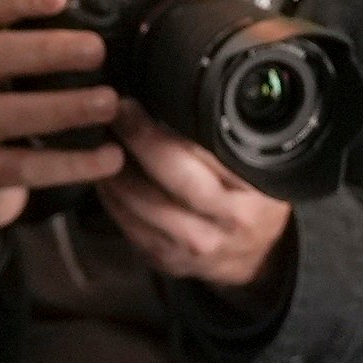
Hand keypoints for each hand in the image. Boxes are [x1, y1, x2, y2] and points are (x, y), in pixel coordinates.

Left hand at [98, 101, 293, 298]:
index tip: (132, 106)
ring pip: (143, 206)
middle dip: (138, 143)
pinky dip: (113, 201)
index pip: (206, 156)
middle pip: (174, 179)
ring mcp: (197, 247)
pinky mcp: (170, 261)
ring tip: (103, 146)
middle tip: (115, 117)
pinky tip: (107, 180)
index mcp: (253, 191)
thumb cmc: (255, 198)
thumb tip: (176, 100)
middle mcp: (227, 222)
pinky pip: (131, 228)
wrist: (260, 253)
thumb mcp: (258, 167)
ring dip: (116, 174)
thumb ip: (227, 142)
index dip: (163, 130)